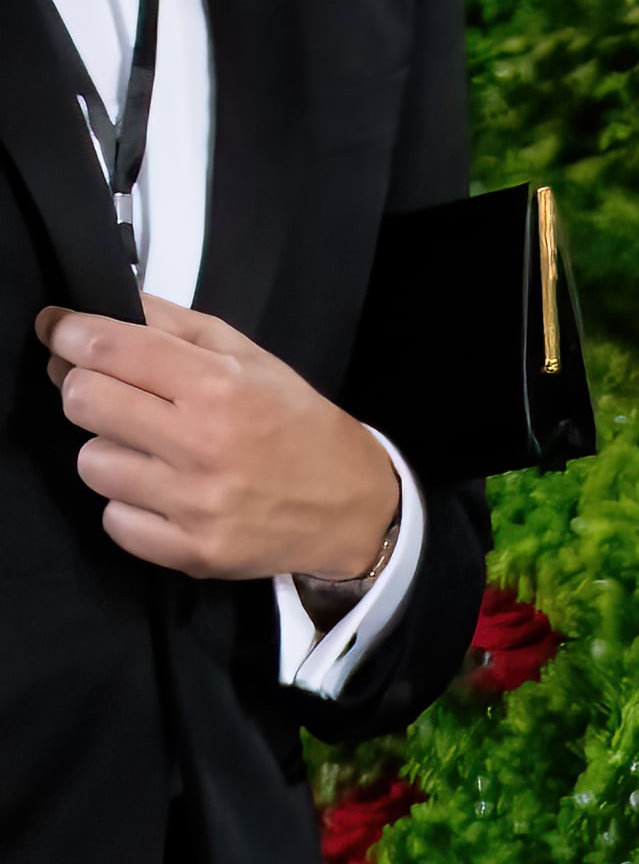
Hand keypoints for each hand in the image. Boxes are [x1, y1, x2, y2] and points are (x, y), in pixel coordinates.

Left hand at [36, 292, 398, 582]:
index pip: (105, 347)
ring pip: (93, 464)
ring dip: (110, 453)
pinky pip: (115, 522)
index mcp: (216, 386)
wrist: (350, 506)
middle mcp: (202, 444)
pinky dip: (128, 507)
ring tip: (147, 453)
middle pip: (83, 401)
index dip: (69, 334)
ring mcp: (196, 505)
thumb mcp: (245, 355)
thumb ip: (171, 325)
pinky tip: (159, 495)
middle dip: (87, 390)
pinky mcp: (194, 553)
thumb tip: (97, 311)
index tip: (63, 335)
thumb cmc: (294, 424)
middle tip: (111, 396)